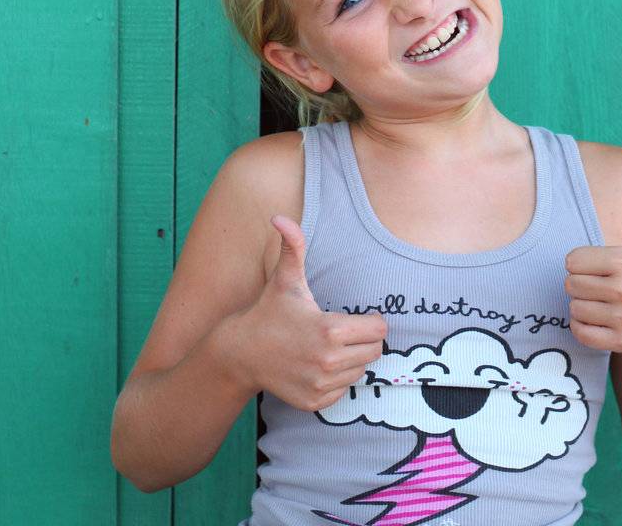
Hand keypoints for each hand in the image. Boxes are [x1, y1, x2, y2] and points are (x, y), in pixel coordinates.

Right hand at [229, 214, 387, 411]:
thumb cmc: (270, 312)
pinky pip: (344, 391)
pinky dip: (338, 380)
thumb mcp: (285, 278)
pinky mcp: (315, 403)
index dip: (370, 320)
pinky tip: (319, 365)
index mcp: (329, 330)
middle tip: (343, 331)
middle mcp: (328, 362)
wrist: (242, 353)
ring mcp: (321, 386)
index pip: (379, 330)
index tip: (354, 316)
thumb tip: (279, 217)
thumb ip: (292, 245)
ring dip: (352, 360)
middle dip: (364, 340)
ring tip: (329, 346)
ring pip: (360, 372)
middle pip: (374, 352)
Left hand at [564, 159, 621, 352]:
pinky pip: (579, 331)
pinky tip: (603, 319)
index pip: (571, 260)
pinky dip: (584, 327)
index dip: (582, 262)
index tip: (602, 265)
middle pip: (570, 284)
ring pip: (573, 308)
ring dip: (584, 305)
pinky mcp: (620, 341)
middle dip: (582, 283)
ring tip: (606, 301)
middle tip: (603, 284)